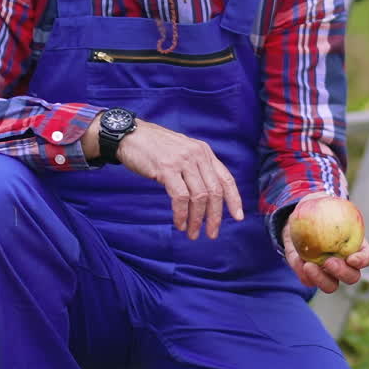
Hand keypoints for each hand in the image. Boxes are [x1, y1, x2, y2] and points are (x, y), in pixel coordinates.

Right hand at [112, 119, 243, 239]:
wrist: (129, 135)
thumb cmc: (154, 147)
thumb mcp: (182, 151)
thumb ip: (196, 167)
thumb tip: (207, 195)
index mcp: (204, 152)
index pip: (226, 178)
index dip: (234, 199)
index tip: (238, 217)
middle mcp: (197, 155)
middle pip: (214, 191)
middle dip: (215, 216)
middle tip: (211, 234)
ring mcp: (183, 161)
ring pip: (199, 197)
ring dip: (197, 219)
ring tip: (192, 233)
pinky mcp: (167, 169)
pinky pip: (181, 198)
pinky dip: (181, 214)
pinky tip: (179, 223)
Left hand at [281, 192, 368, 293]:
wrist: (299, 219)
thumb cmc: (317, 208)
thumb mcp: (323, 200)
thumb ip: (326, 201)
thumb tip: (328, 199)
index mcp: (356, 247)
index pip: (366, 258)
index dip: (362, 261)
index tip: (351, 258)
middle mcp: (345, 265)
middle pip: (351, 277)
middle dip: (342, 273)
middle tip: (329, 261)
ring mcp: (328, 273)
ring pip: (330, 286)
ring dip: (321, 279)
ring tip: (309, 266)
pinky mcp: (310, 275)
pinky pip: (307, 280)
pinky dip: (302, 273)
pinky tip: (298, 260)